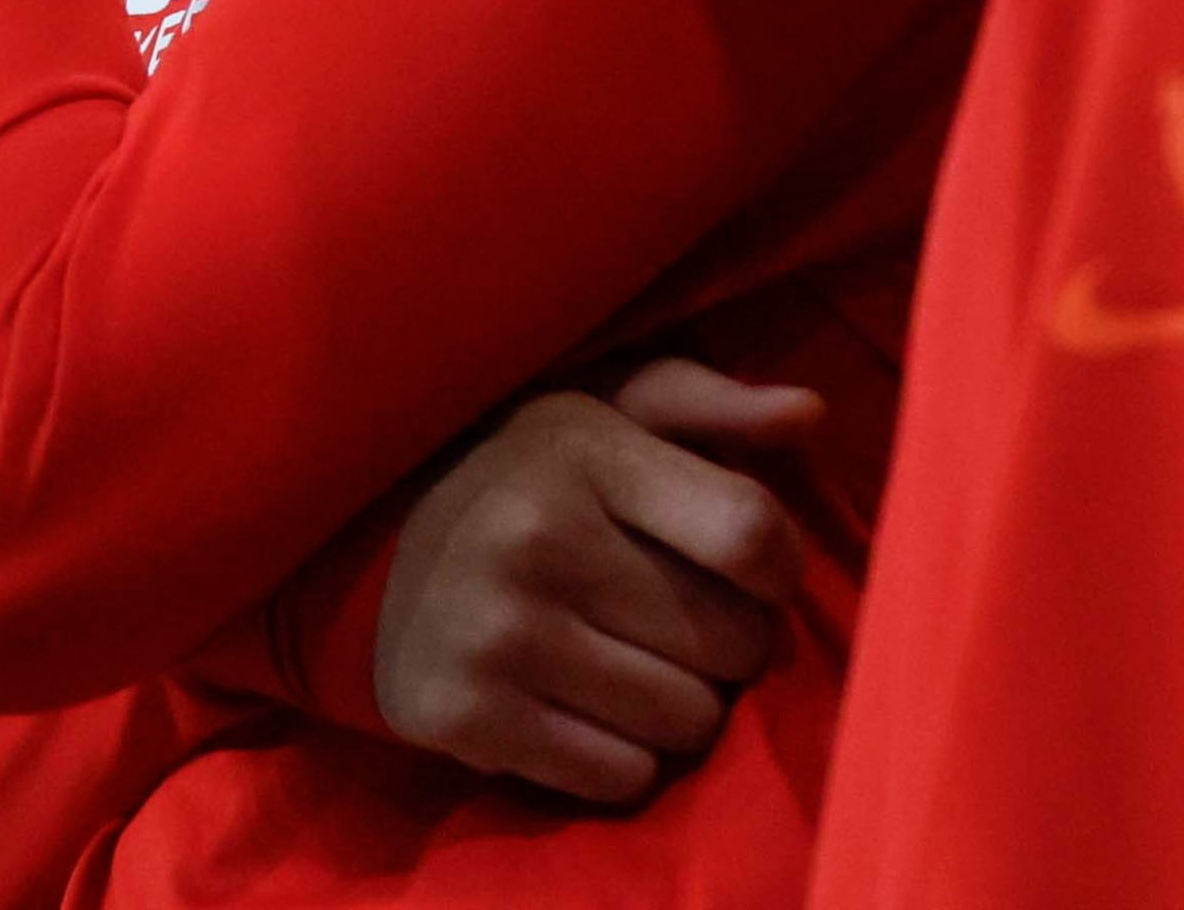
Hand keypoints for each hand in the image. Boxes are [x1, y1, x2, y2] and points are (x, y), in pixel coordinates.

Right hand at [372, 360, 822, 805]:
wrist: (374, 564)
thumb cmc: (529, 483)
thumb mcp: (603, 415)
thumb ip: (708, 406)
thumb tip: (809, 412)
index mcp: (577, 449)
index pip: (750, 533)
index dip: (775, 568)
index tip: (744, 569)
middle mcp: (531, 535)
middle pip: (734, 644)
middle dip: (718, 643)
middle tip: (659, 620)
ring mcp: (494, 630)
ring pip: (687, 721)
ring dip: (674, 708)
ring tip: (621, 665)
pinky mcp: (466, 714)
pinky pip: (623, 778)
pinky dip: (617, 758)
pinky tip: (574, 708)